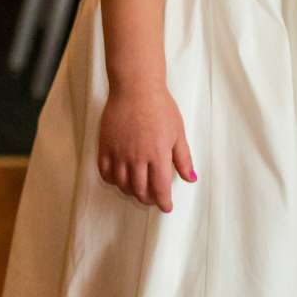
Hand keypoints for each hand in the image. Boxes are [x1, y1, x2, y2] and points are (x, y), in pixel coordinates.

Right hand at [97, 84, 196, 211]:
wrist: (135, 88)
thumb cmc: (160, 107)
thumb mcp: (178, 132)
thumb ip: (183, 158)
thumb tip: (191, 179)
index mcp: (158, 155)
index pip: (160, 188)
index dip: (163, 202)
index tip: (166, 207)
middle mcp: (137, 158)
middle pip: (140, 190)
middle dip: (148, 199)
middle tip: (153, 198)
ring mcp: (119, 153)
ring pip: (122, 184)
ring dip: (131, 192)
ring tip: (137, 189)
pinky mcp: (105, 146)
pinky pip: (105, 173)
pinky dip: (112, 181)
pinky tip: (119, 178)